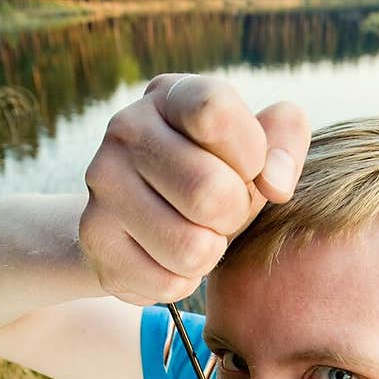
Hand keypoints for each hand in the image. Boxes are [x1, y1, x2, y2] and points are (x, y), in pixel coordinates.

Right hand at [78, 73, 309, 305]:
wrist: (135, 222)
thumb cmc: (212, 176)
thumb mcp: (254, 149)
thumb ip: (284, 141)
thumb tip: (276, 182)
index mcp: (171, 95)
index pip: (215, 112)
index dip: (250, 153)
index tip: (249, 169)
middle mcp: (127, 129)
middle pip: (210, 192)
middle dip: (234, 215)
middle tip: (222, 213)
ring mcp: (103, 183)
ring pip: (192, 247)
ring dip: (210, 253)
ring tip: (197, 236)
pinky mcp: (94, 237)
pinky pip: (167, 282)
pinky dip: (182, 281)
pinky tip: (169, 259)